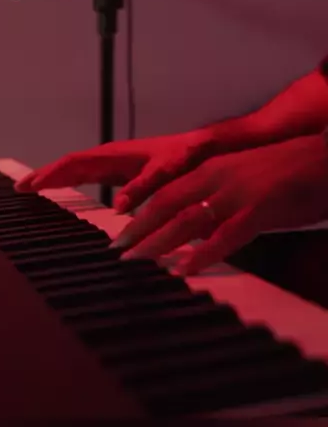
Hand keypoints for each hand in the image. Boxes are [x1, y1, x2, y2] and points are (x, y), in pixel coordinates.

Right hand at [15, 130, 213, 211]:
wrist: (202, 147)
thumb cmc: (185, 157)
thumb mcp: (167, 172)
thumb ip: (144, 187)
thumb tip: (118, 209)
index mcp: (115, 156)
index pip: (75, 163)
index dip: (51, 174)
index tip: (29, 185)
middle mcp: (111, 157)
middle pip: (69, 164)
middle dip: (44, 175)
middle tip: (20, 189)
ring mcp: (114, 163)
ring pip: (77, 168)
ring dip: (54, 177)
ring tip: (32, 189)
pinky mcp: (121, 171)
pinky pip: (88, 174)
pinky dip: (69, 180)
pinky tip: (63, 190)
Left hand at [112, 134, 327, 274]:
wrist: (324, 158)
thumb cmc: (287, 174)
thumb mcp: (242, 184)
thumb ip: (216, 203)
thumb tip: (195, 232)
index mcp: (210, 170)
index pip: (165, 193)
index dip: (140, 215)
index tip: (121, 235)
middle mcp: (216, 177)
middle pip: (166, 205)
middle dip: (139, 230)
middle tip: (119, 253)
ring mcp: (237, 193)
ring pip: (187, 219)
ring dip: (159, 242)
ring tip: (139, 262)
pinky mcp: (259, 209)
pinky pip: (225, 235)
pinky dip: (204, 253)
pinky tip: (187, 269)